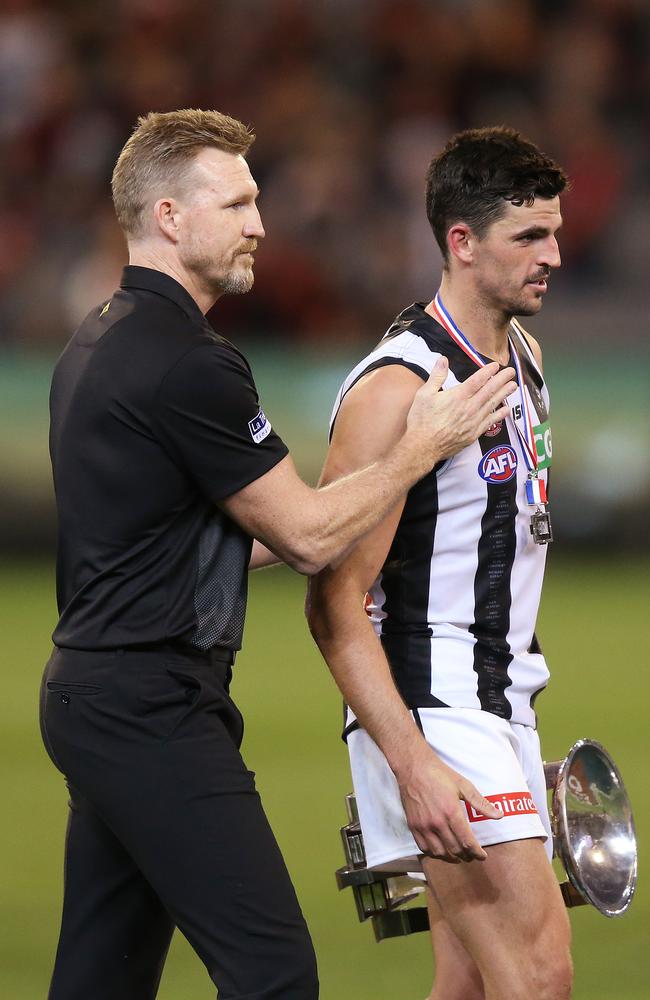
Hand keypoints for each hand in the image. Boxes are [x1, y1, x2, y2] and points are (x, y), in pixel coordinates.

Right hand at [397, 745, 501, 863]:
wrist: (414, 767)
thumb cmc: (439, 774)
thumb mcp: (463, 785)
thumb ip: (481, 803)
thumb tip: (499, 815)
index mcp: (451, 812)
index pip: (467, 842)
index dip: (477, 853)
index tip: (482, 856)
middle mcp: (437, 822)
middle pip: (455, 849)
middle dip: (467, 856)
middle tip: (472, 856)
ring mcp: (423, 825)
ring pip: (439, 853)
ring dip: (451, 858)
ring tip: (458, 856)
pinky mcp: (413, 825)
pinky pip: (424, 848)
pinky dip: (434, 853)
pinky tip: (441, 851)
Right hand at [406, 357, 516, 468]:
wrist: (423, 447)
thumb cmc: (421, 420)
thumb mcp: (424, 394)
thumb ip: (436, 376)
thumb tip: (443, 360)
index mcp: (458, 396)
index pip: (477, 380)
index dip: (488, 371)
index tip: (496, 365)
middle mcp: (469, 408)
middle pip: (489, 390)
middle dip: (502, 379)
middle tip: (512, 372)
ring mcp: (473, 422)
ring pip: (492, 404)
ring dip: (504, 394)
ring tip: (514, 386)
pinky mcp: (474, 434)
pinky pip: (490, 422)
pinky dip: (500, 415)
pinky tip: (507, 410)